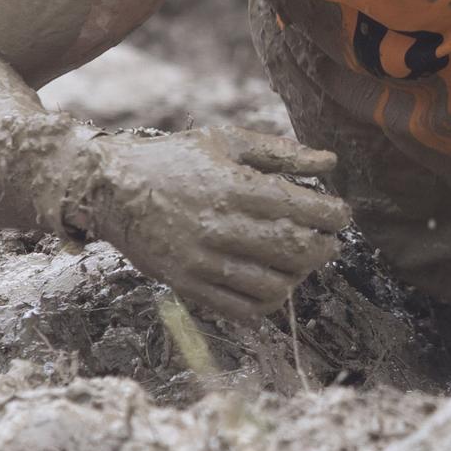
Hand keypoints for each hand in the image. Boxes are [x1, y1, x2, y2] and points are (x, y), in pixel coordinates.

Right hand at [72, 124, 349, 322]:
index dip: (335, 216)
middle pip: (298, 252)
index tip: (340, 214)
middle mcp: (220, 227)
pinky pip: (244, 309)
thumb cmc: (174, 159)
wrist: (109, 187)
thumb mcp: (226, 141)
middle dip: (325, 247)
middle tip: (328, 240)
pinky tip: (272, 281)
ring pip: (275, 286)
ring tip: (298, 261)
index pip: (306, 211)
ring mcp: (203, 261)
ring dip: (298, 276)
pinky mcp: (188, 285)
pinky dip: (268, 300)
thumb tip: (330, 161)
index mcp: (234, 187)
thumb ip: (281, 153)